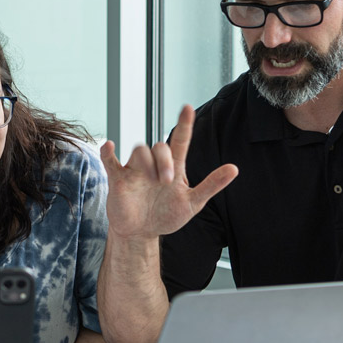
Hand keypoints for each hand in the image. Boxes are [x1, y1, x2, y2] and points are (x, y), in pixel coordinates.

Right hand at [100, 104, 237, 240]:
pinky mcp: (118, 179)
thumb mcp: (193, 202)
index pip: (180, 141)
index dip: (184, 125)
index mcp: (173, 167)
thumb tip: (234, 169)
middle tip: (168, 180)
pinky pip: (110, 161)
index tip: (188, 108)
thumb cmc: (166, 216)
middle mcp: (154, 165)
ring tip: (154, 180)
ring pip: (139, 150)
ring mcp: (135, 171)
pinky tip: (109, 147)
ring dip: (147, 162)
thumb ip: (212, 184)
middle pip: (159, 147)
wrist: (142, 233)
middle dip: (164, 160)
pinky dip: (108, 153)